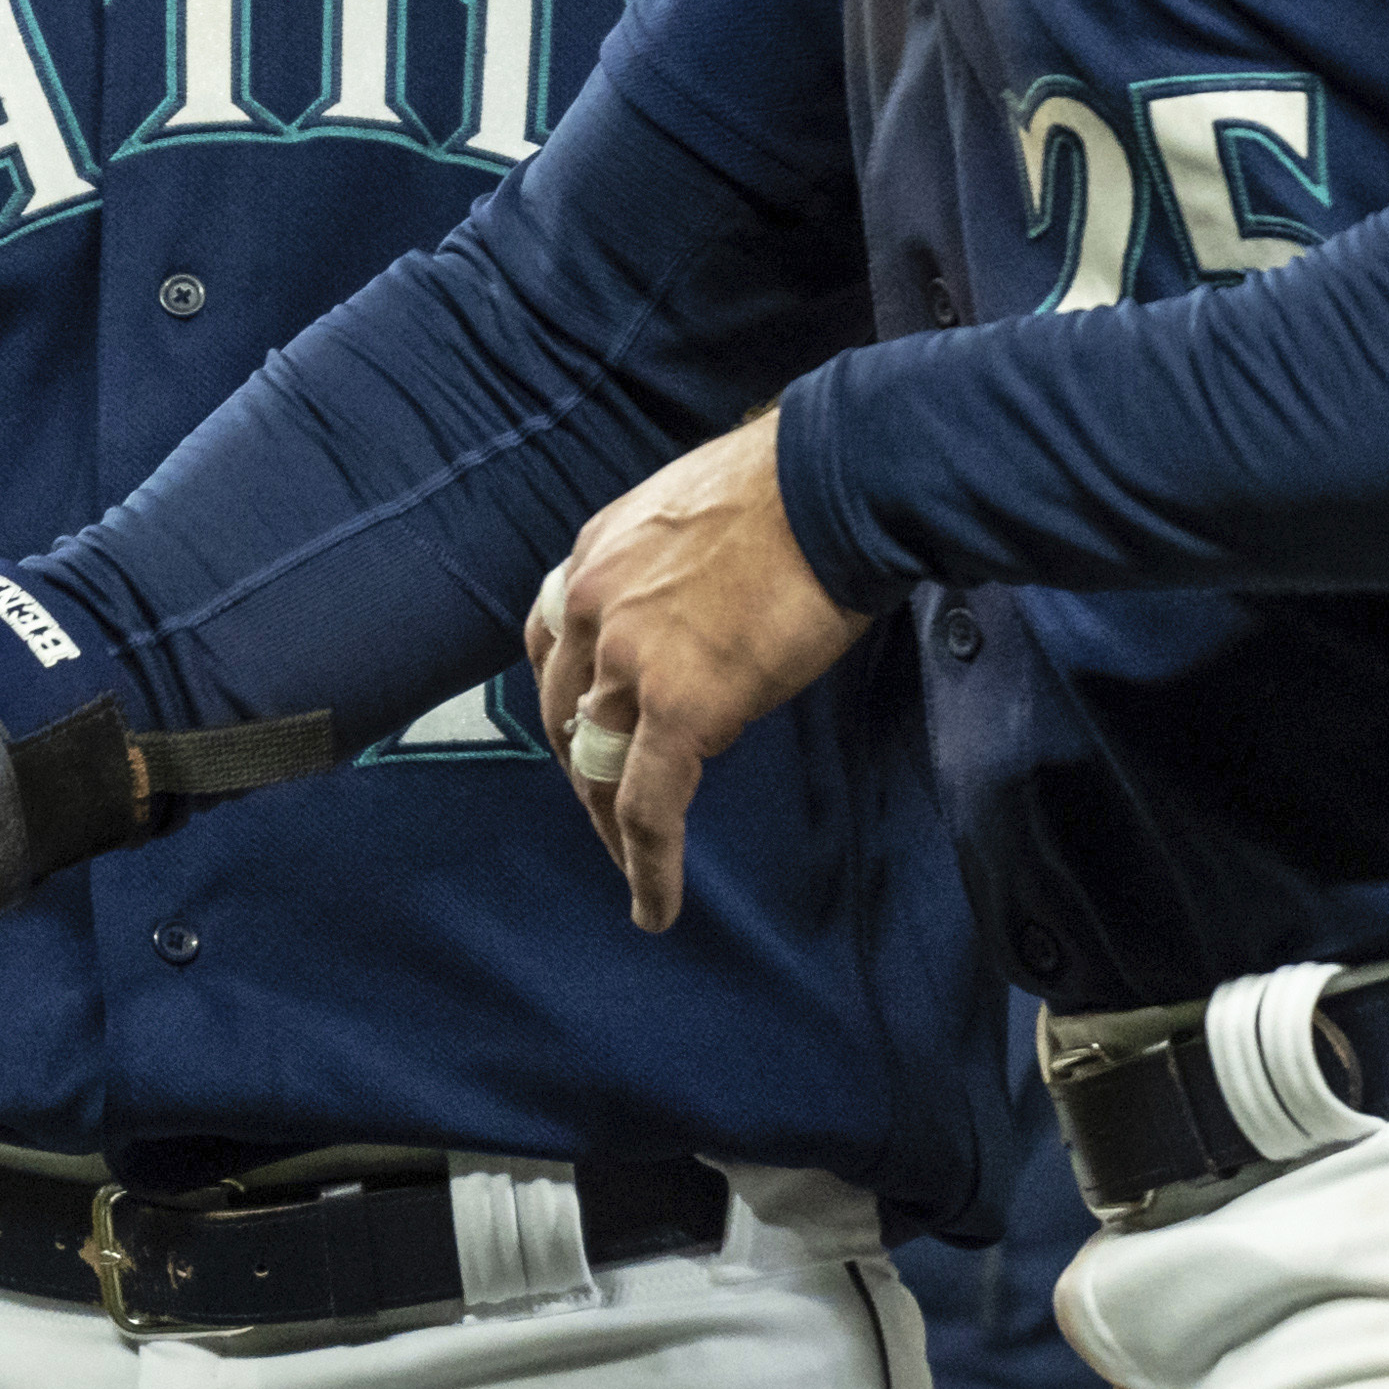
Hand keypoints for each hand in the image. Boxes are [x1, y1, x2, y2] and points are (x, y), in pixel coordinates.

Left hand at [525, 410, 875, 932]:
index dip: (568, 702)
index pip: (552, 645)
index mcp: (594, 555)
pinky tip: (655, 907)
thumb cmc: (795, 487)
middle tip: (609, 814)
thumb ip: (669, 570)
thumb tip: (693, 615)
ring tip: (635, 872)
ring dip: (609, 827)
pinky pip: (648, 805)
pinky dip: (648, 864)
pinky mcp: (680, 706)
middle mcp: (591, 605)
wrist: (836, 481)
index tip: (589, 736)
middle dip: (583, 771)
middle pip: (565, 714)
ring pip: (597, 768)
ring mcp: (629, 658)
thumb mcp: (694, 511)